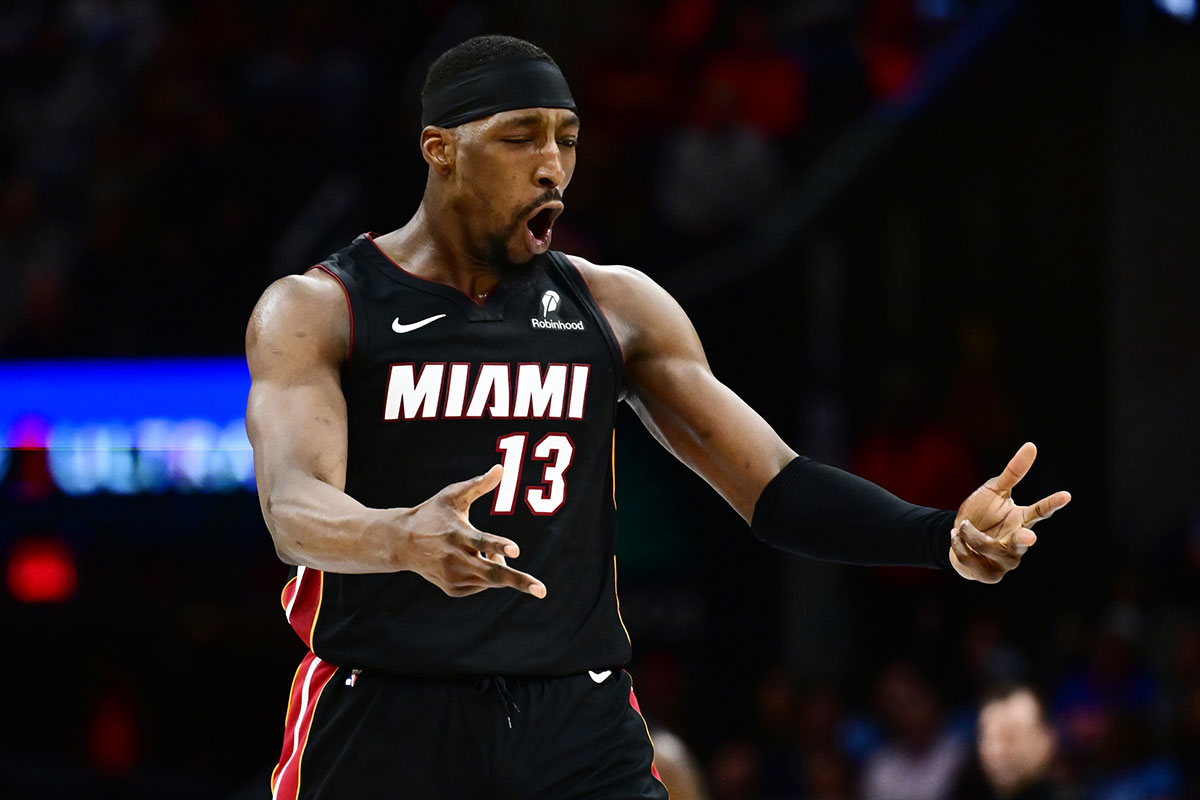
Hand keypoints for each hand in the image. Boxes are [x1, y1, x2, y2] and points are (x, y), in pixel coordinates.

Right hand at [396, 465, 546, 598]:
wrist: (402, 543)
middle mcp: (455, 559)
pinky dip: (485, 574)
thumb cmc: (432, 514)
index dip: (498, 546)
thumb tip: (501, 468)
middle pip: (493, 573)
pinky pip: (482, 584)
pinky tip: (469, 560)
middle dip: (520, 581)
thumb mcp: (452, 496)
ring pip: (491, 579)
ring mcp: (453, 577)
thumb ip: (478, 484)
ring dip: (498, 565)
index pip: (481, 541)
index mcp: (457, 534)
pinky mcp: (453, 589)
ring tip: (483, 551)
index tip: (516, 550)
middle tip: (542, 590)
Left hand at [950, 442, 1070, 582]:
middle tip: (1029, 536)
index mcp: (1022, 520)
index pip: (1040, 511)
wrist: (958, 537)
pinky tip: (956, 537)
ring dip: (971, 535)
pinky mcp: (990, 574)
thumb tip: (1032, 445)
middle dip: (1024, 539)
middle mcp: (1018, 543)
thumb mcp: (994, 490)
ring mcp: (1006, 561)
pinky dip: (959, 545)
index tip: (1066, 495)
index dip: (1052, 504)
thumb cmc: (982, 513)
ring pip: (989, 547)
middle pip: (1023, 541)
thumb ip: (1013, 473)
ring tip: (961, 526)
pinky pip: (972, 558)